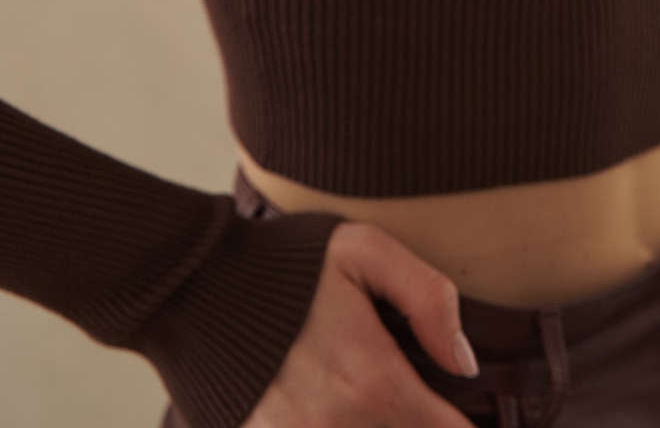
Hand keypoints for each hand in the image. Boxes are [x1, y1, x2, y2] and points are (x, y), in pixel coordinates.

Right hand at [241, 220, 480, 426]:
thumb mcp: (364, 250)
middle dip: (420, 422)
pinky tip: (332, 407)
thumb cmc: (287, 263)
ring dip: (377, 424)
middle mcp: (335, 424)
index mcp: (371, 380)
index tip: (461, 406)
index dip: (464, 422)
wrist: (196, 285)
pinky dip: (336, 426)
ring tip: (367, 396)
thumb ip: (429, 299)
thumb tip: (464, 362)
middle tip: (419, 401)